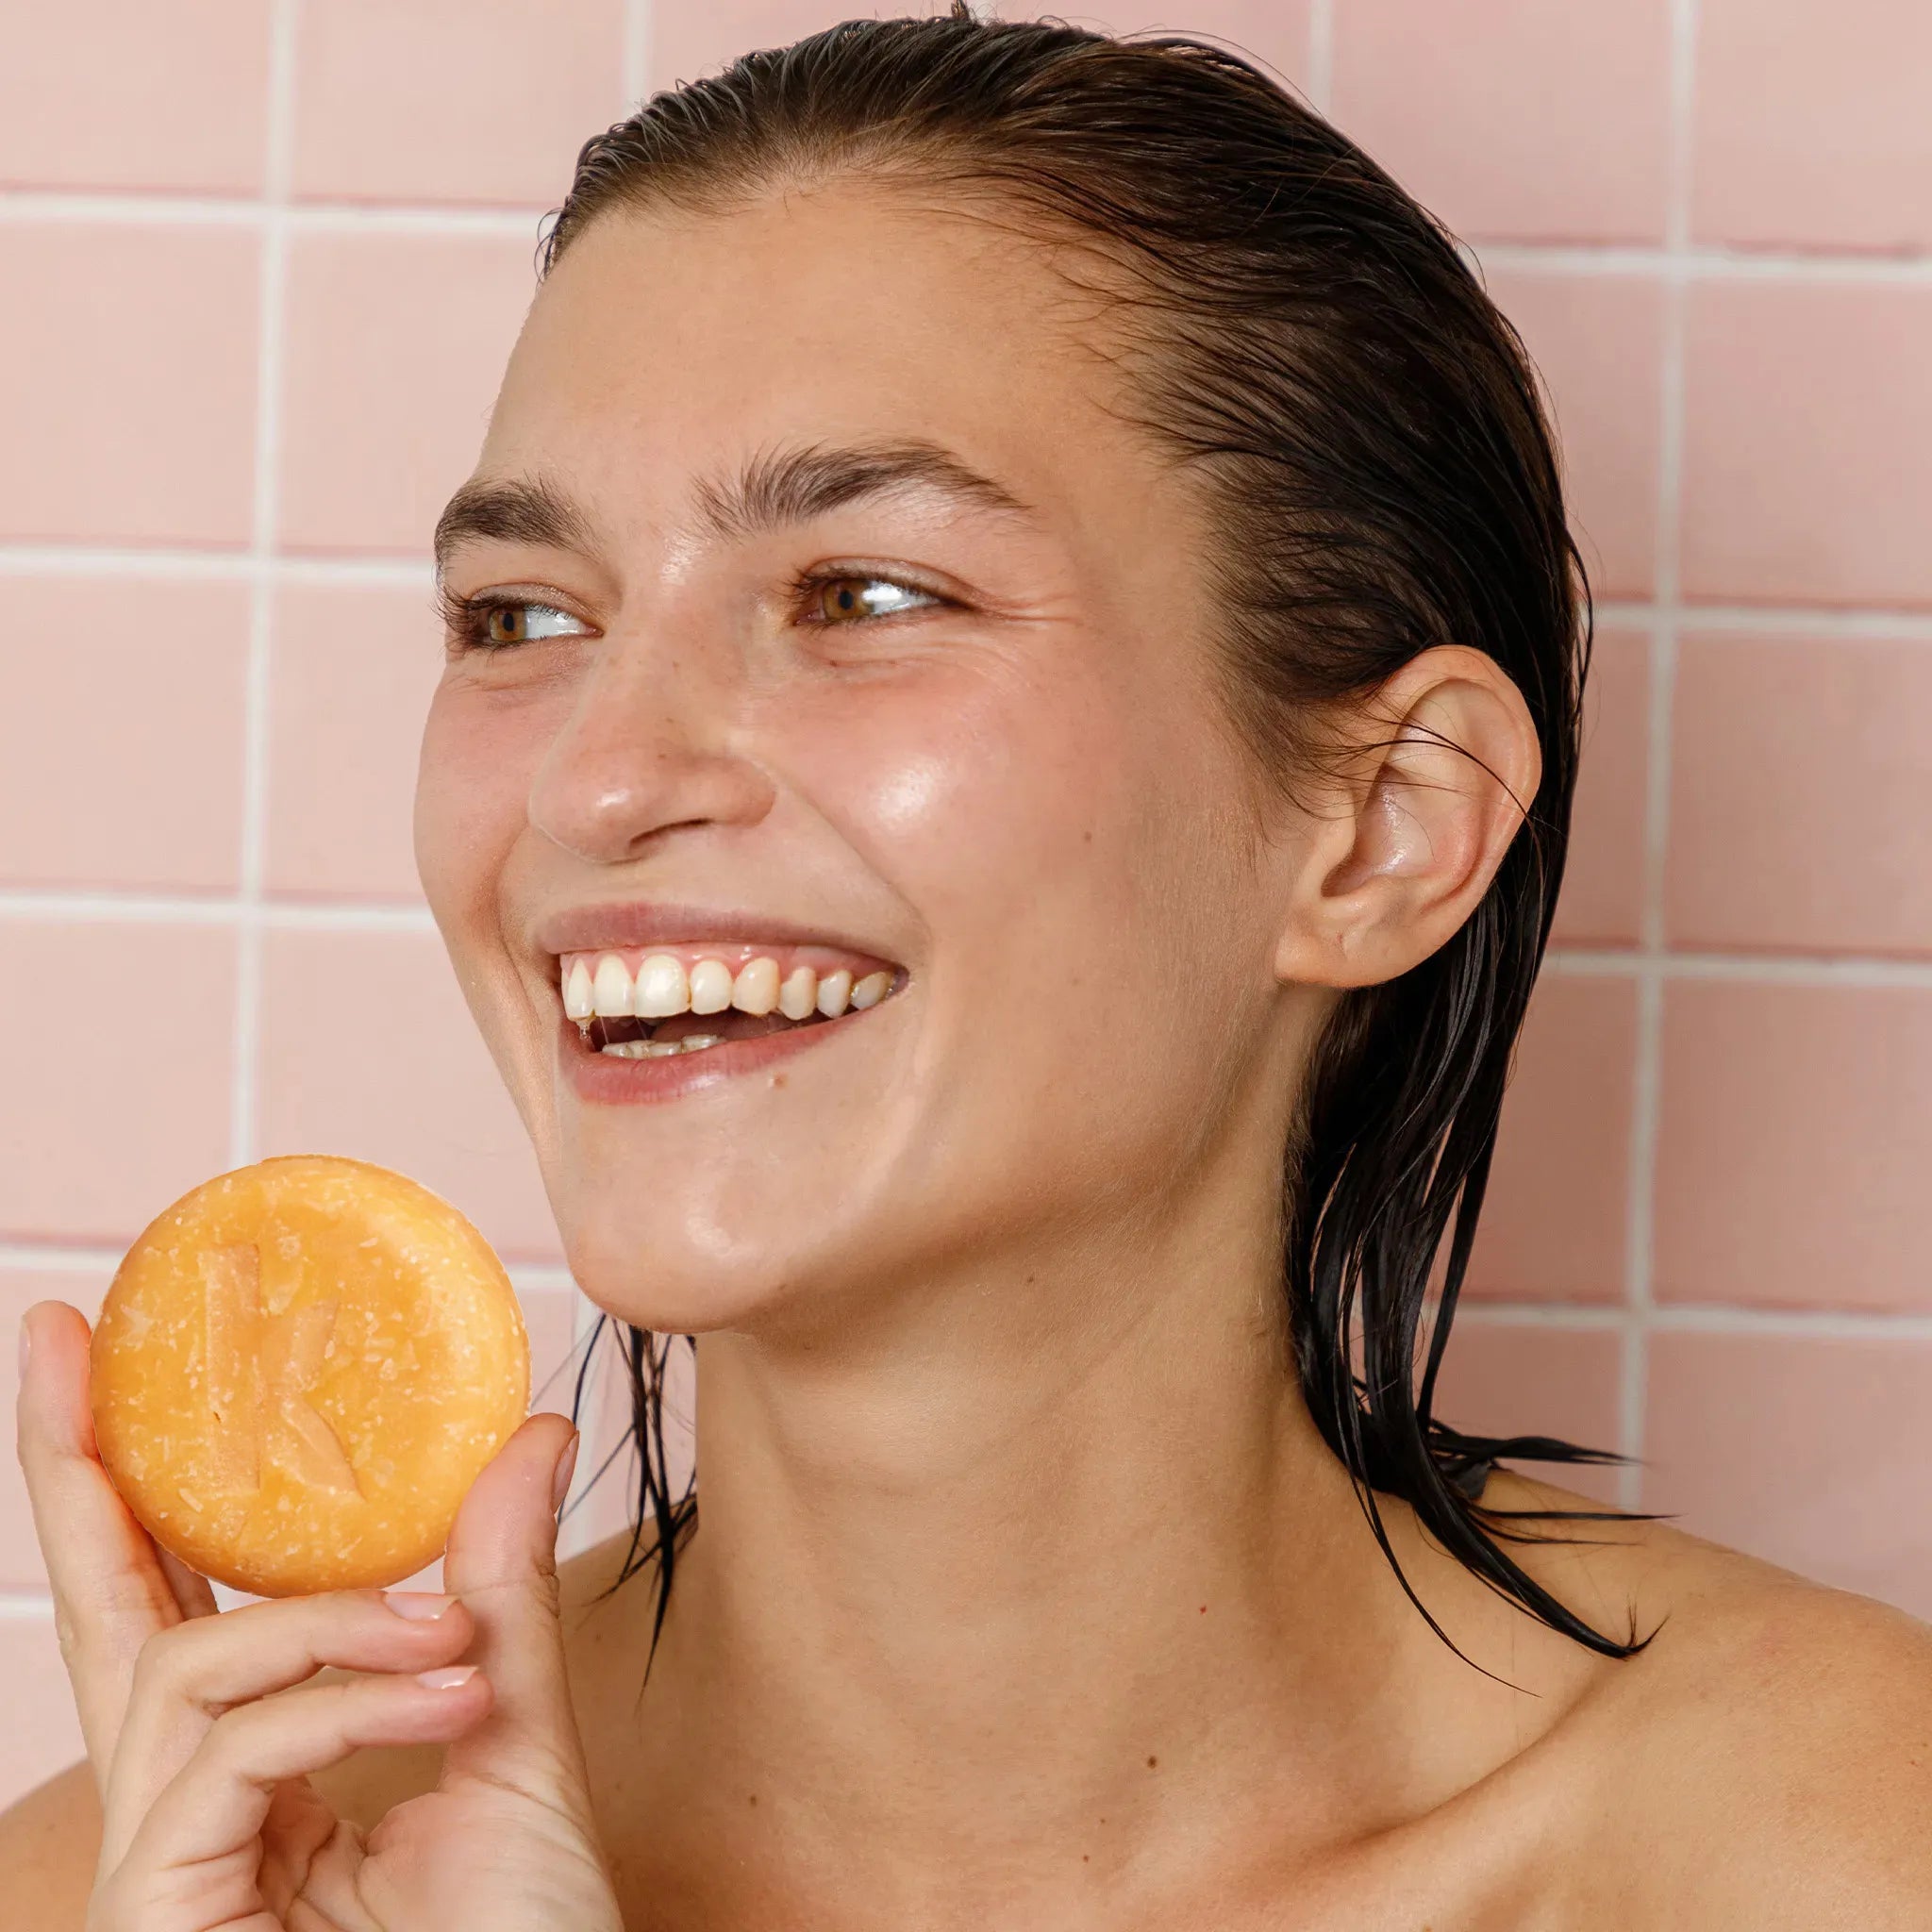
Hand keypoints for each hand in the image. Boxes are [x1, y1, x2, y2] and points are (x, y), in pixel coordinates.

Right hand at [16, 1300, 624, 1931]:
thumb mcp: (513, 1740)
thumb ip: (494, 1594)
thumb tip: (525, 1434)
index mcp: (264, 1769)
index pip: (181, 1610)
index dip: (133, 1490)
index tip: (107, 1361)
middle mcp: (193, 1811)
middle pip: (112, 1620)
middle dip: (80, 1472)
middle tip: (60, 1336)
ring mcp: (165, 1873)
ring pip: (189, 1671)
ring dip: (334, 1628)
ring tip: (453, 1647)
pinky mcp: (160, 1916)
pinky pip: (224, 1751)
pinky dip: (338, 1703)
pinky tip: (436, 1696)